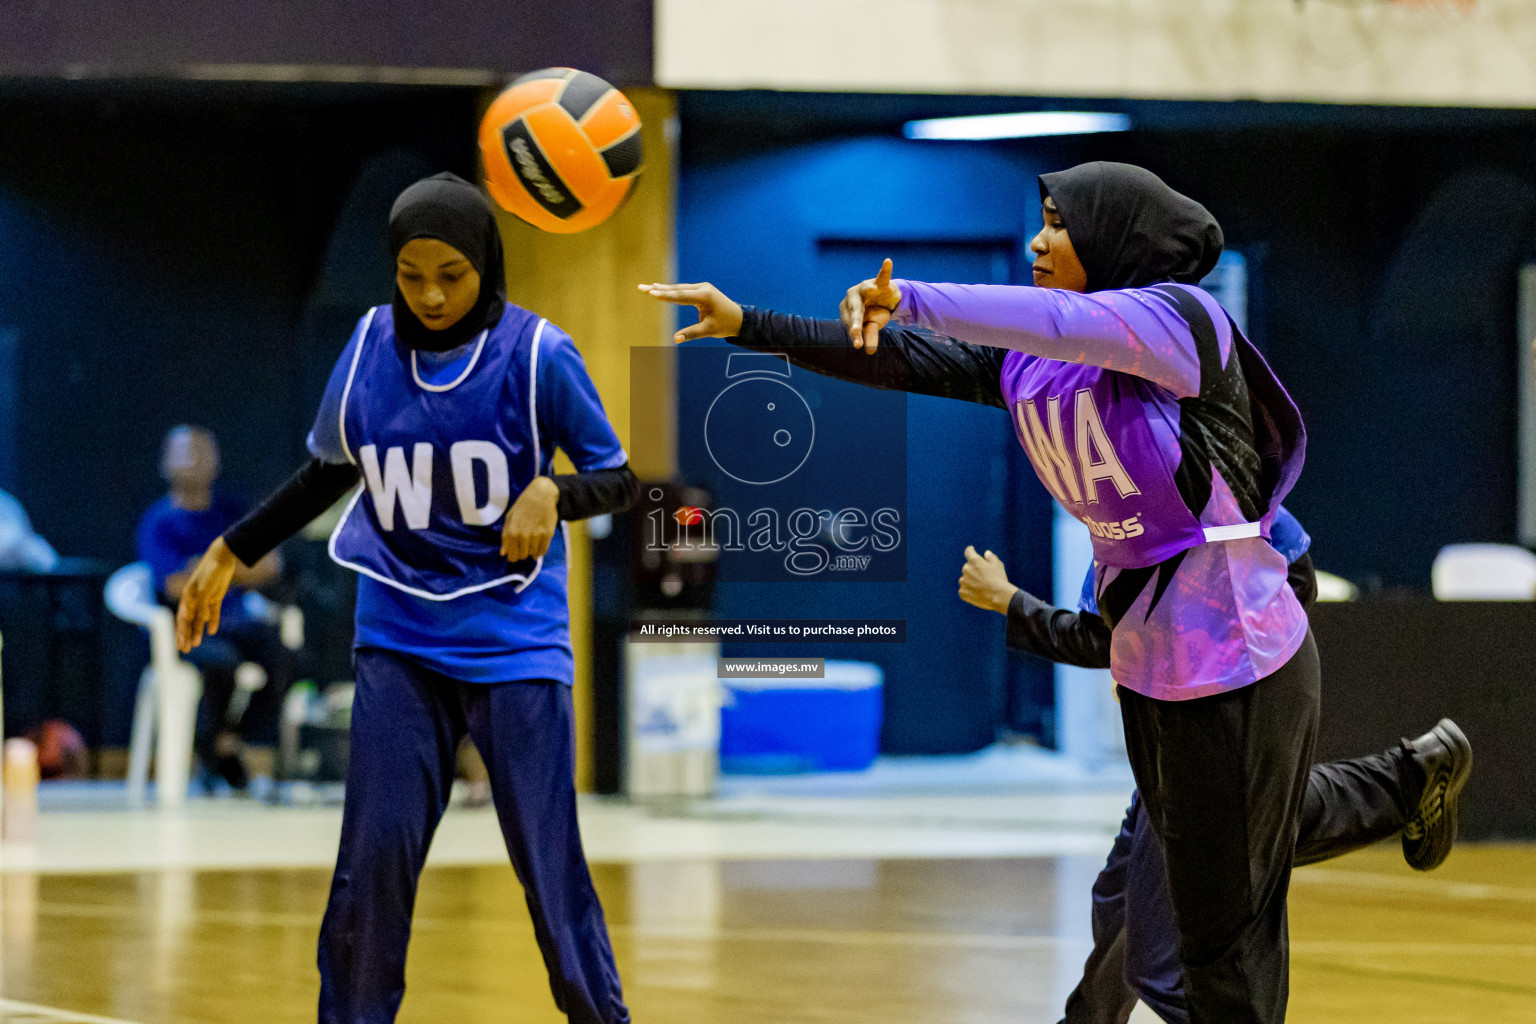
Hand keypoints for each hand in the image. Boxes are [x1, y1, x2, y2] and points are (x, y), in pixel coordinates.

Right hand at [176, 536, 238, 651]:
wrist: (222, 559)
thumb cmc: (210, 572)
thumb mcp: (205, 589)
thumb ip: (200, 604)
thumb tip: (196, 619)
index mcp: (187, 597)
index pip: (182, 619)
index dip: (181, 633)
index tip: (181, 645)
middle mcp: (193, 600)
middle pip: (188, 622)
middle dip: (186, 636)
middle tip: (185, 650)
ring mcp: (204, 599)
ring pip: (200, 619)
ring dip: (197, 631)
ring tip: (196, 644)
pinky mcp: (215, 598)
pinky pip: (213, 613)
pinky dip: (212, 621)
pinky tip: (212, 631)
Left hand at [502, 477, 559, 562]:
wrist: (541, 495)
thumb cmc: (523, 506)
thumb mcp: (510, 518)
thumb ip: (505, 537)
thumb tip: (503, 553)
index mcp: (512, 532)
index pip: (512, 556)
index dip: (513, 557)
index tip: (515, 553)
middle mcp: (524, 535)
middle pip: (522, 556)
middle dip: (522, 554)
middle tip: (524, 546)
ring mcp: (536, 535)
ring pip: (533, 554)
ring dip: (532, 551)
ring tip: (532, 542)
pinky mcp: (548, 534)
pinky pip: (543, 550)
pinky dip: (540, 551)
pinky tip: (538, 544)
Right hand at [637, 282, 744, 341]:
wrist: (739, 318)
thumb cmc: (724, 325)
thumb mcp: (708, 331)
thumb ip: (692, 333)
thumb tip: (676, 339)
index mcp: (704, 296)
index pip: (680, 296)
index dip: (665, 295)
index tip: (651, 292)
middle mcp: (702, 288)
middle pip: (677, 289)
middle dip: (658, 289)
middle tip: (641, 288)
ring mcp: (702, 287)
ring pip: (679, 288)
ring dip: (663, 288)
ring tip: (647, 288)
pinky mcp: (701, 290)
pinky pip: (683, 289)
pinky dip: (671, 290)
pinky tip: (660, 287)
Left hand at [839, 258, 902, 353]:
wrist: (885, 299)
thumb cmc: (873, 312)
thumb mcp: (872, 325)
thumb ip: (869, 335)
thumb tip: (869, 351)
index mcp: (848, 309)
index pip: (850, 323)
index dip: (855, 334)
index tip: (858, 345)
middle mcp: (853, 296)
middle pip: (854, 308)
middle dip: (856, 320)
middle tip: (856, 331)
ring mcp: (866, 287)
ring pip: (865, 289)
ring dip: (868, 289)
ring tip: (872, 290)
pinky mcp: (879, 282)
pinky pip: (883, 275)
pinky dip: (886, 269)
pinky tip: (887, 262)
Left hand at [958, 544, 1017, 613]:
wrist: (998, 596)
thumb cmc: (999, 579)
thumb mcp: (998, 565)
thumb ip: (991, 557)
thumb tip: (986, 553)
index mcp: (974, 561)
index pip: (968, 552)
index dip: (970, 550)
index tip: (971, 549)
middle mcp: (966, 569)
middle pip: (968, 567)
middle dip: (974, 570)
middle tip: (984, 577)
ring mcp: (963, 581)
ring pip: (965, 579)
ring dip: (971, 581)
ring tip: (982, 587)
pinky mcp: (962, 592)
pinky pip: (964, 589)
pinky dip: (969, 590)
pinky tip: (978, 593)